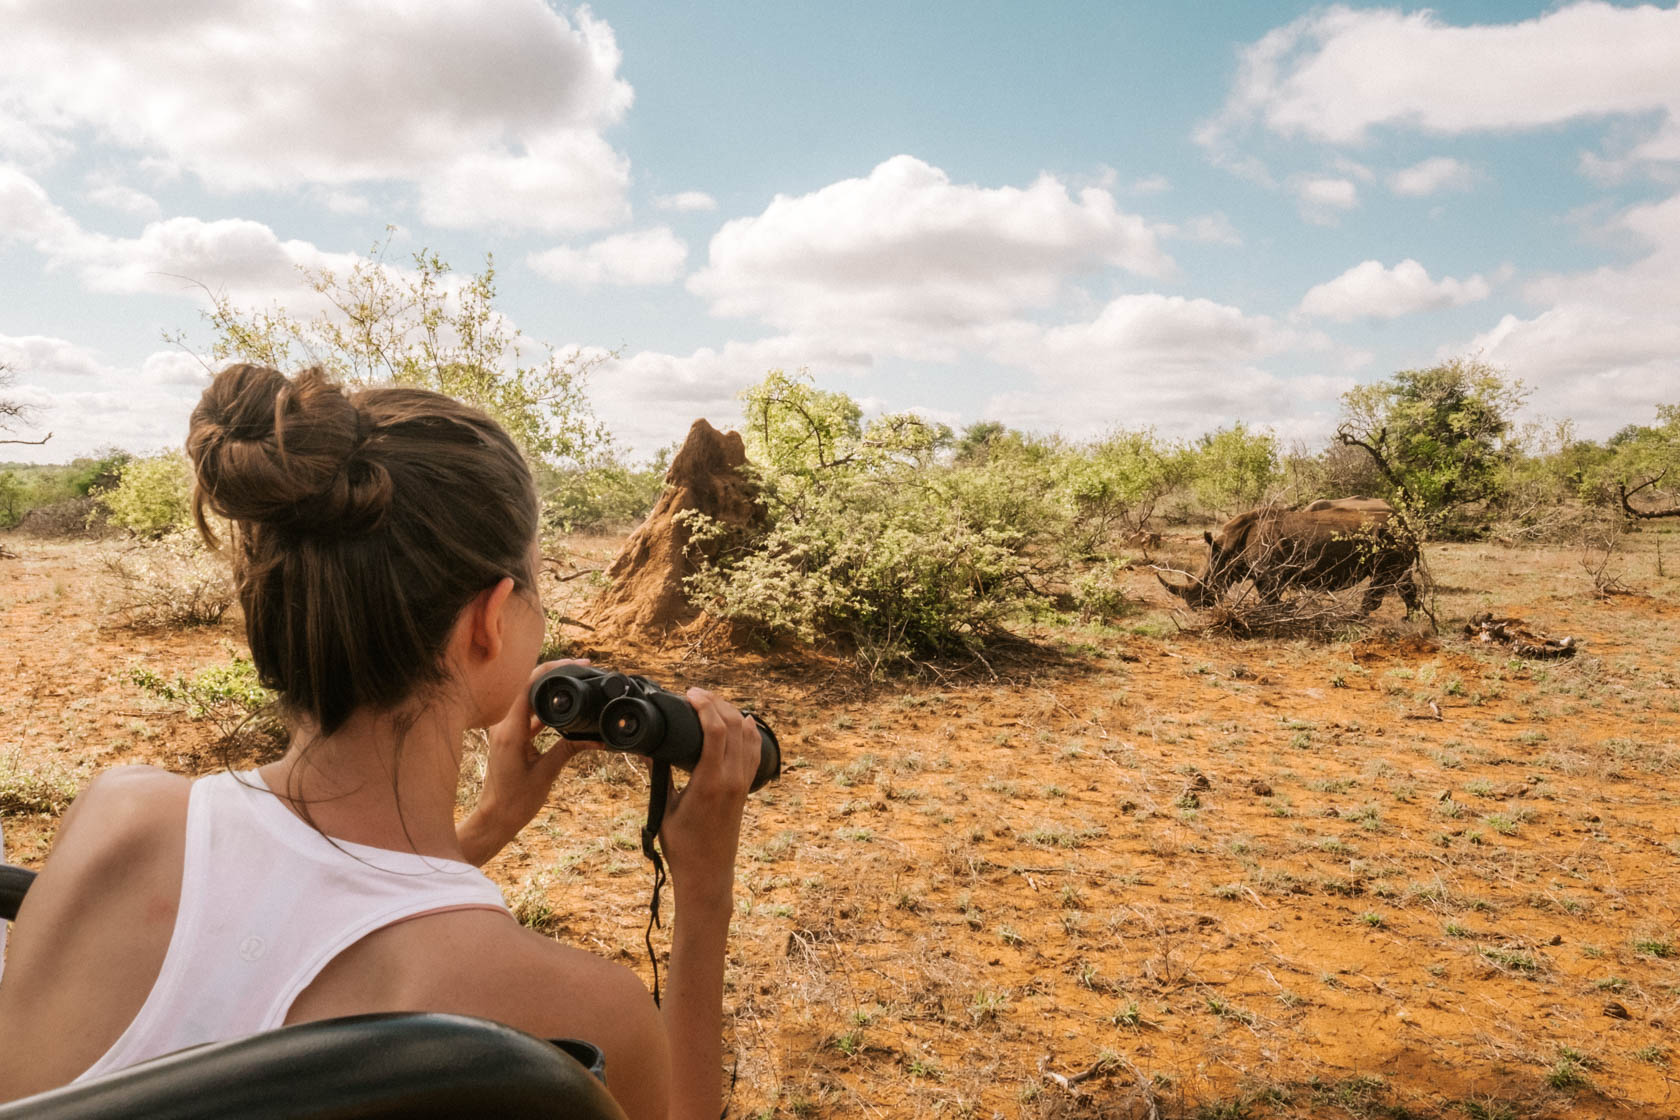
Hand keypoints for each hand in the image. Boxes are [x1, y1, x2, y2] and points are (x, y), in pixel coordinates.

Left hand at [460, 658, 598, 863]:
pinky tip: (563, 709)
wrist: (495, 818)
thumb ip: (569, 749)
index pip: (528, 684)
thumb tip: (595, 738)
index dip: (554, 669)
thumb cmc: (515, 801)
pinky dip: (545, 707)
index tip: (577, 665)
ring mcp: (503, 728)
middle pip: (527, 684)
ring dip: (550, 689)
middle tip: (581, 669)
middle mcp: (502, 724)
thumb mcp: (547, 774)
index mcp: (509, 730)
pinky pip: (527, 712)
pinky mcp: (508, 735)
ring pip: (528, 697)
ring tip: (575, 684)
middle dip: (555, 673)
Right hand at [657, 689, 758, 909]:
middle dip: (717, 702)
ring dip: (732, 712)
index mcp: (710, 781)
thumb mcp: (666, 808)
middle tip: (696, 694)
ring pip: (747, 735)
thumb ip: (660, 774)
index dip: (705, 705)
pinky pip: (754, 751)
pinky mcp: (746, 788)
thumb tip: (648, 748)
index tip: (689, 693)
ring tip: (712, 702)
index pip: (716, 730)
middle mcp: (732, 779)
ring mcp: (743, 783)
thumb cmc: (682, 845)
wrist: (708, 873)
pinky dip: (750, 731)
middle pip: (734, 725)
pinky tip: (743, 721)